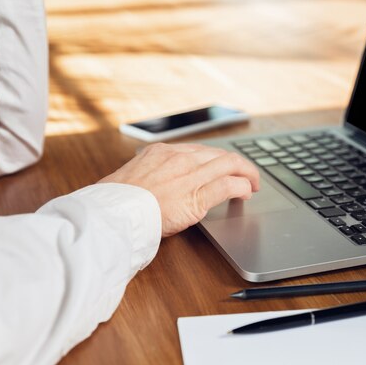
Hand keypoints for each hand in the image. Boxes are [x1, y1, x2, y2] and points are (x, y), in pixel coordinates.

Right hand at [99, 143, 259, 236]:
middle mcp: (178, 158)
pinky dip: (243, 187)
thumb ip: (148, 177)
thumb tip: (153, 187)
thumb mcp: (130, 178)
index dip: (214, 158)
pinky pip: (229, 185)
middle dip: (236, 163)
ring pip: (230, 164)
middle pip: (218, 153)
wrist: (112, 214)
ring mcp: (189, 174)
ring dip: (247, 173)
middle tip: (246, 173)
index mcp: (160, 152)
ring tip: (254, 183)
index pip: (198, 150)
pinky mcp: (197, 195)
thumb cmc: (115, 202)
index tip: (221, 165)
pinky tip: (246, 193)